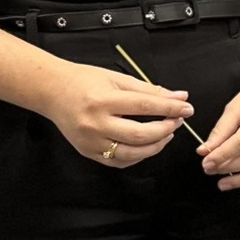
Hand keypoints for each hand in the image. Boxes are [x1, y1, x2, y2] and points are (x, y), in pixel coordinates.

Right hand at [41, 63, 191, 166]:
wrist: (53, 92)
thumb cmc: (84, 81)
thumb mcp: (117, 79)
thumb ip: (149, 90)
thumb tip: (179, 97)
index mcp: (103, 100)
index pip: (145, 106)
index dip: (170, 108)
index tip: (187, 108)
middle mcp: (96, 124)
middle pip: (140, 135)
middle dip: (165, 129)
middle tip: (177, 121)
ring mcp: (91, 142)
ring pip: (132, 153)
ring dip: (156, 146)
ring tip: (166, 134)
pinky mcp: (88, 152)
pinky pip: (119, 161)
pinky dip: (138, 156)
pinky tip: (147, 145)